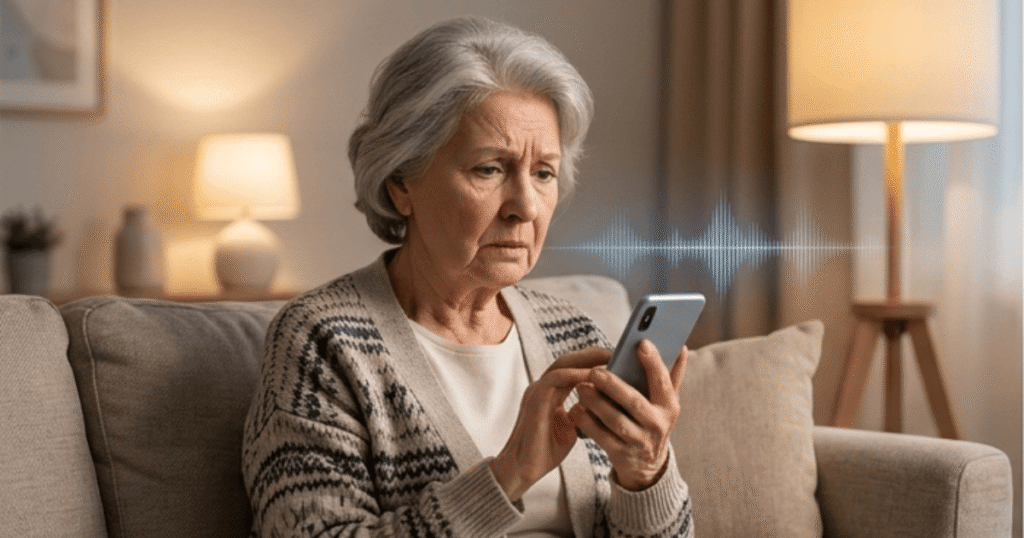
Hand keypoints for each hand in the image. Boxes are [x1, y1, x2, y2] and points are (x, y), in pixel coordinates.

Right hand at [491, 347, 609, 501]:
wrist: (523, 470)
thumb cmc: (545, 451)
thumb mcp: (572, 427)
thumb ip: (582, 412)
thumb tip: (602, 403)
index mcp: (550, 392)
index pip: (572, 368)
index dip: (593, 361)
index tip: (616, 359)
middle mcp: (543, 387)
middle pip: (569, 360)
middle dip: (593, 354)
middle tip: (617, 352)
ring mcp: (537, 391)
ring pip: (562, 363)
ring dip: (587, 359)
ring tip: (610, 359)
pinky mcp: (535, 399)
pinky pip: (555, 378)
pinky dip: (575, 374)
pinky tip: (593, 375)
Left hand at [569, 340, 687, 490]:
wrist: (647, 465)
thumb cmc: (653, 421)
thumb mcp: (666, 402)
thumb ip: (672, 375)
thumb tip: (682, 347)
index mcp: (669, 406)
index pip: (663, 382)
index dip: (654, 363)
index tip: (641, 344)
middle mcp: (657, 424)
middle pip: (634, 402)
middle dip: (613, 386)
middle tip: (594, 371)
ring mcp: (639, 441)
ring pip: (616, 421)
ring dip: (597, 403)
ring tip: (581, 387)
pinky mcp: (621, 454)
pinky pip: (602, 437)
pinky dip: (588, 423)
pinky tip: (576, 409)